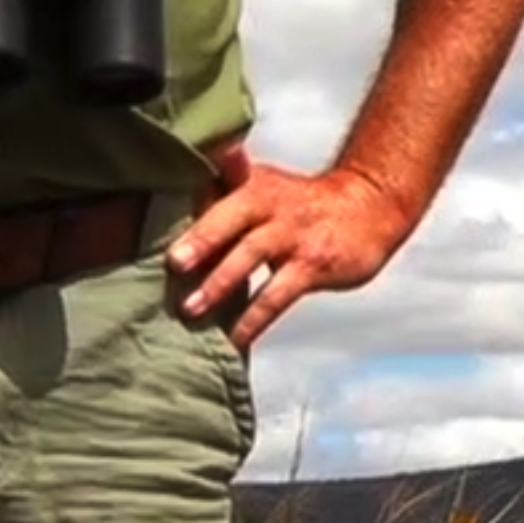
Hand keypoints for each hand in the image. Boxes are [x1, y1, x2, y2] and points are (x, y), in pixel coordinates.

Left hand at [168, 147, 412, 348]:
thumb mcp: (265, 187)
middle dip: (202, 238)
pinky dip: (254, 318)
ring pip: (252, 254)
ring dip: (221, 283)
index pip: (216, 187)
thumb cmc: (299, 205)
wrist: (366, 207)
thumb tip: (171, 207)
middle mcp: (272, 204)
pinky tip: (235, 338)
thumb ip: (222, 193)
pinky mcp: (312, 265)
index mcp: (252, 184)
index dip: (191, 197)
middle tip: (172, 264)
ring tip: (191, 309)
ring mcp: (293, 234)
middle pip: (232, 217)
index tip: (157, 214)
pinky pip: (278, 295)